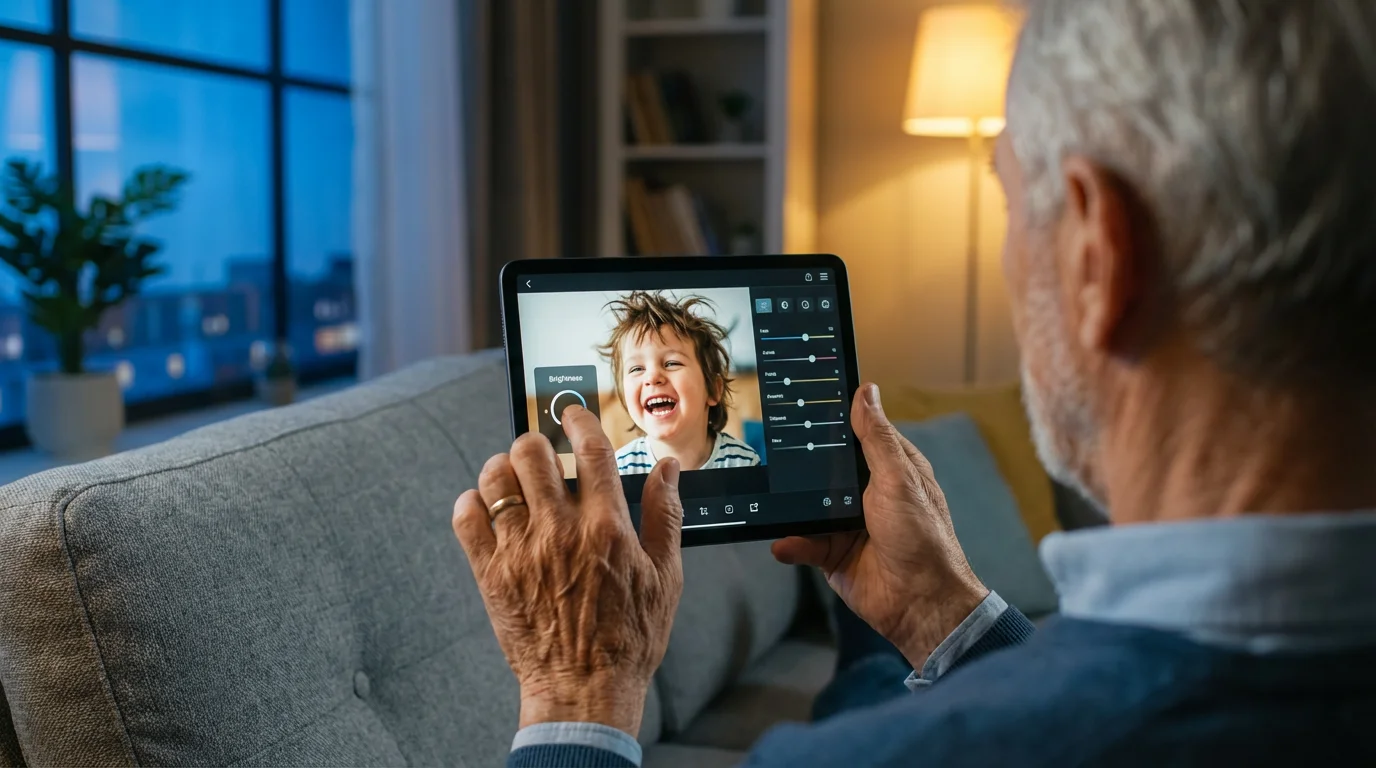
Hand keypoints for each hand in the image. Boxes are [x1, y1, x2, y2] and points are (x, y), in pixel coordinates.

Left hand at [452, 405, 683, 736]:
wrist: (584, 690)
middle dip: (536, 442)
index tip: (573, 414)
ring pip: (495, 478)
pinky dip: (472, 503)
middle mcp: (559, 533)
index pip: (588, 450)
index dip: (579, 421)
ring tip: (515, 478)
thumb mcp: (665, 577)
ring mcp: (520, 552)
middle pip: (531, 453)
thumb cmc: (629, 638)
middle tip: (542, 453)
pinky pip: (466, 518)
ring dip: (504, 468)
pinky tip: (488, 509)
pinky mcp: (490, 574)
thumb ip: (665, 515)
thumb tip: (667, 469)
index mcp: (606, 528)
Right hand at [773, 383, 986, 668]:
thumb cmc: (921, 536)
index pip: (858, 434)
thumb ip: (876, 438)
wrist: (920, 603)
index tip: (803, 399)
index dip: (836, 418)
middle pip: (826, 469)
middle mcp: (867, 493)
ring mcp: (848, 524)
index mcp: (890, 469)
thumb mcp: (898, 479)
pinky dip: (792, 543)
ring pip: (808, 506)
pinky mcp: (833, 553)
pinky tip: (783, 543)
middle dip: (802, 464)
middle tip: (771, 449)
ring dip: (792, 507)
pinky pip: (803, 543)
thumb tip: (866, 391)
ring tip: (772, 501)